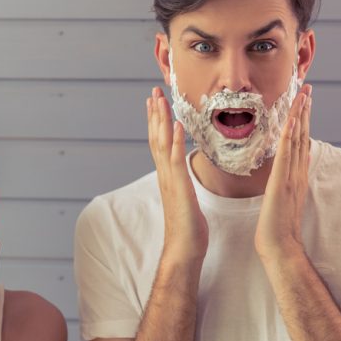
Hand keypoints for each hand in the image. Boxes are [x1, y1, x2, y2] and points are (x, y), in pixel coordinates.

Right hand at [147, 87, 208, 263]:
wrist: (183, 249)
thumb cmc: (188, 229)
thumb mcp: (186, 200)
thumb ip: (183, 184)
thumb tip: (184, 176)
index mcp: (167, 176)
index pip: (159, 143)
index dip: (156, 122)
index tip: (155, 103)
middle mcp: (164, 175)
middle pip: (156, 138)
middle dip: (154, 114)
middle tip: (152, 91)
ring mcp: (170, 180)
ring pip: (163, 144)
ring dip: (161, 120)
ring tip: (159, 99)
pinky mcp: (179, 187)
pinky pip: (177, 160)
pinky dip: (176, 141)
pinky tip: (178, 124)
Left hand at [255, 84, 312, 261]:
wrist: (279, 246)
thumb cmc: (277, 226)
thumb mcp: (283, 197)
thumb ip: (289, 180)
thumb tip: (296, 163)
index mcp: (296, 175)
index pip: (301, 142)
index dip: (303, 120)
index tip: (305, 101)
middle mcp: (297, 173)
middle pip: (303, 135)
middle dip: (305, 111)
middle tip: (308, 88)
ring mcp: (291, 177)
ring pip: (297, 141)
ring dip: (300, 116)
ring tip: (303, 95)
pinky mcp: (281, 183)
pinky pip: (286, 155)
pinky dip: (289, 137)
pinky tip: (291, 121)